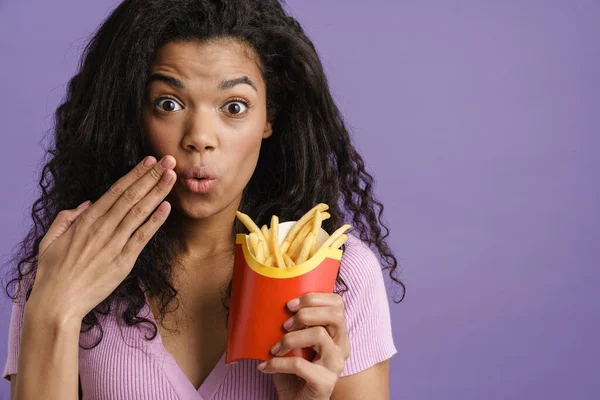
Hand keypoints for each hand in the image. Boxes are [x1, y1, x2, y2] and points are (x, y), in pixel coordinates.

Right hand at [29, 155, 176, 321]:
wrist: (57, 303)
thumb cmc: (53, 273)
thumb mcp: (50, 240)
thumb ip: (66, 218)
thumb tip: (86, 204)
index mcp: (86, 221)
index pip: (116, 191)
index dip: (135, 174)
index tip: (149, 161)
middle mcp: (102, 228)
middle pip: (132, 196)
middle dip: (152, 176)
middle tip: (169, 161)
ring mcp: (114, 244)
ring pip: (139, 212)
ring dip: (157, 192)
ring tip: (172, 176)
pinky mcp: (124, 261)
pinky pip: (142, 237)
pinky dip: (155, 221)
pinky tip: (167, 207)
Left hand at [258, 293, 350, 399]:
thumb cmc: (295, 372)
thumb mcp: (295, 343)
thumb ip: (294, 326)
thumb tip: (272, 303)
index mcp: (337, 333)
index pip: (338, 303)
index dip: (314, 298)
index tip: (290, 305)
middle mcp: (342, 347)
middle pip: (334, 315)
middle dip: (305, 314)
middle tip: (285, 325)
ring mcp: (336, 365)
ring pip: (318, 335)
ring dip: (290, 338)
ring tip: (275, 348)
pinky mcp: (325, 382)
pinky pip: (300, 364)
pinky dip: (278, 363)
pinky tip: (266, 367)